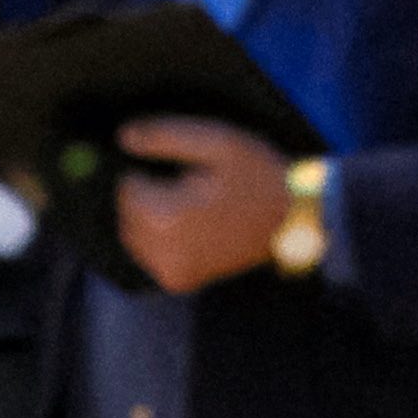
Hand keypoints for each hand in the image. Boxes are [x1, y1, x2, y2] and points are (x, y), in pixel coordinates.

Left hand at [107, 118, 299, 292]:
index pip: (126, 187)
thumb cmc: (257, 174)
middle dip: (145, 196)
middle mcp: (163, 252)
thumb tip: (123, 138)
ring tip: (190, 205)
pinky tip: (191, 227)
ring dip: (148, 217)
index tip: (183, 170)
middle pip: (125, 214)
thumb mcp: (216, 141)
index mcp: (167, 217)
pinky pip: (149, 255)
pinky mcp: (180, 281)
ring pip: (133, 237)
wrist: (294, 219)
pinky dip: (160, 239)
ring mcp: (171, 271)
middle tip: (189, 186)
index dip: (149, 171)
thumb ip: (164, 136)